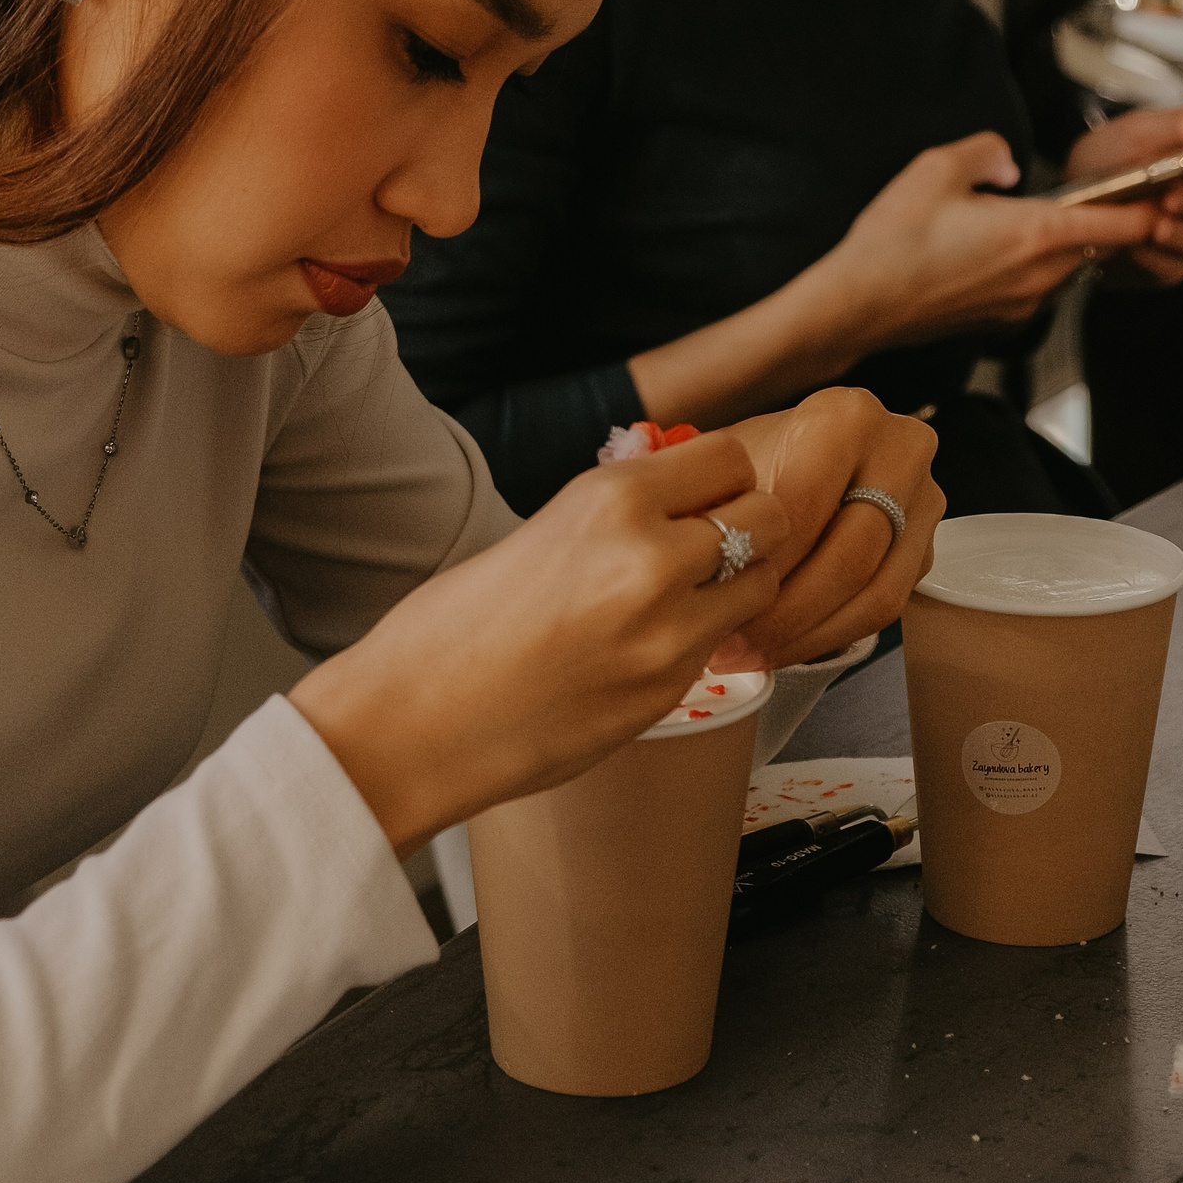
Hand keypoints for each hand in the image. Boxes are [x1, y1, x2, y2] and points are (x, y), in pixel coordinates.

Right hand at [289, 432, 790, 853]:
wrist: (416, 725)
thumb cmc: (454, 627)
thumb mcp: (543, 530)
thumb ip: (621, 511)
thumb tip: (683, 492)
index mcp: (611, 499)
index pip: (728, 457)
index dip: (721, 475)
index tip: (705, 490)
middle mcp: (653, 558)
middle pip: (766, 518)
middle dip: (746, 526)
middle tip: (711, 544)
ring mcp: (670, 633)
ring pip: (762, 586)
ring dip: (737, 586)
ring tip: (686, 598)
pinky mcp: (672, 693)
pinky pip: (720, 646)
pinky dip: (701, 640)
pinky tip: (648, 647)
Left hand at [710, 387, 945, 667]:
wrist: (790, 455)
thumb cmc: (753, 463)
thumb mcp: (729, 470)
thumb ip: (722, 511)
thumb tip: (705, 579)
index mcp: (847, 418)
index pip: (808, 505)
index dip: (764, 561)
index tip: (721, 600)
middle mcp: (899, 450)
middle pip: (852, 554)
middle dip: (789, 611)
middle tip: (738, 644)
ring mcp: (923, 501)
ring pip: (878, 592)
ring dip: (811, 635)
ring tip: (756, 654)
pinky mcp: (925, 547)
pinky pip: (887, 606)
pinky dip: (832, 635)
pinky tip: (786, 645)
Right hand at [812, 132, 1164, 341]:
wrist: (858, 306)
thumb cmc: (893, 241)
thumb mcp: (936, 167)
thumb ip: (986, 150)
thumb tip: (1009, 162)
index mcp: (1036, 232)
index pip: (1126, 222)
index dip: (1153, 203)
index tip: (1166, 187)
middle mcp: (1041, 275)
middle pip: (1104, 246)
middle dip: (1114, 221)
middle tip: (1111, 192)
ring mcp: (1024, 303)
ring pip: (1071, 268)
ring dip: (1072, 245)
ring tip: (1045, 218)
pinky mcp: (1002, 320)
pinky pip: (1040, 289)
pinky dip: (1039, 268)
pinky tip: (1002, 251)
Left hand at [1065, 104, 1182, 287]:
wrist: (1068, 193)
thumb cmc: (1110, 156)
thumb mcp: (1135, 131)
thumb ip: (1175, 125)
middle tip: (1172, 196)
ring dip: (1182, 235)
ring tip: (1155, 226)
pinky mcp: (1166, 266)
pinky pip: (1173, 269)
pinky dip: (1154, 259)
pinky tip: (1134, 248)